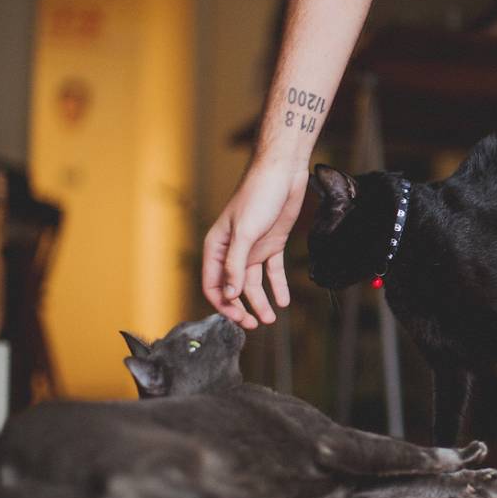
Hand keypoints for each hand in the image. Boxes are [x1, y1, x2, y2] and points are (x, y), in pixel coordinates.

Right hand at [202, 165, 308, 328]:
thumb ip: (236, 264)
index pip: (213, 284)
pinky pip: (273, 272)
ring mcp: (253, 248)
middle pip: (233, 288)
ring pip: (253, 284)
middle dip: (242, 308)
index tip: (239, 318)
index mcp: (217, 246)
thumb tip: (228, 293)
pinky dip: (277, 286)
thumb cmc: (258, 195)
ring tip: (270, 318)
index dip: (223, 304)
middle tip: (255, 324)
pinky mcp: (273, 244)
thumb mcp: (245, 232)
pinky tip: (283, 301)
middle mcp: (233, 251)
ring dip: (260, 302)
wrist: (283, 173)